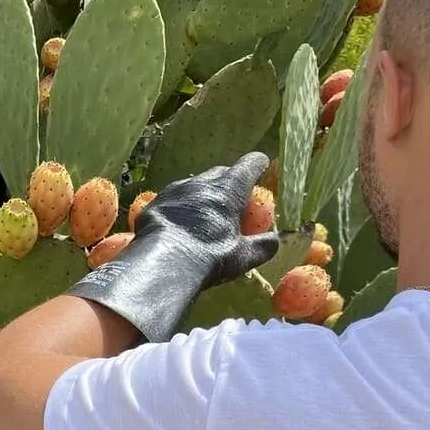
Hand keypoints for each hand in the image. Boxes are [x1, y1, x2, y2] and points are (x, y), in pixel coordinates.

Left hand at [65, 152, 278, 342]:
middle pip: (219, 172)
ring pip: (192, 185)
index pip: (248, 165)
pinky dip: (178, 207)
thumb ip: (263, 246)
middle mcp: (201, 183)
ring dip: (201, 193)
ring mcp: (174, 190)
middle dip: (228, 180)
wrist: (161, 264)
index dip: (257, 164)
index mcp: (228, 190)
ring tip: (202, 211)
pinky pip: (171, 200)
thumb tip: (275, 241)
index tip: (261, 165)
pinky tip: (177, 222)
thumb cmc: (209, 259)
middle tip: (232, 195)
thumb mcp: (243, 257)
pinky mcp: (154, 203)